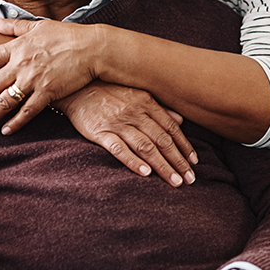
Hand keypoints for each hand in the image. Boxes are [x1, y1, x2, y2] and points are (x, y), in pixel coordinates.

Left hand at [0, 17, 100, 135]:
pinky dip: (16, 122)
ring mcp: (34, 80)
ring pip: (5, 102)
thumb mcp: (37, 26)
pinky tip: (5, 131)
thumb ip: (13, 26)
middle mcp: (21, 65)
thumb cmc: (66, 35)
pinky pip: (28, 111)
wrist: (92, 48)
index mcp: (17, 47)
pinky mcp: (49, 92)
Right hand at [59, 82, 197, 186]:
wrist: (75, 87)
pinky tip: (145, 173)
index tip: (194, 162)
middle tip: (190, 179)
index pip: (171, 128)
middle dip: (178, 161)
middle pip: (162, 140)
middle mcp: (135, 113)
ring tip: (175, 181)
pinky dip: (133, 161)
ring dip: (163, 165)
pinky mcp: (100, 132)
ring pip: (146, 147)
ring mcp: (118, 123)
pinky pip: (119, 148)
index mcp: (146, 103)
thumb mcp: (136, 93)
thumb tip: (181, 120)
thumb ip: (159, 108)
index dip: (184, 146)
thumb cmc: (109, 91)